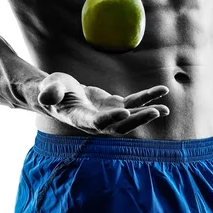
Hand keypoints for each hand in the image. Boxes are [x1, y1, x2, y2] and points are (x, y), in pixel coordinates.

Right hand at [37, 72, 169, 135]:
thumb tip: (47, 97)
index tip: (124, 111)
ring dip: (148, 113)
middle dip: (138, 120)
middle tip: (155, 113)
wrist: (59, 94)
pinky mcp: (115, 106)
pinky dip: (147, 98)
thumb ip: (50, 92)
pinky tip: (162, 92)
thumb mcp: (50, 87)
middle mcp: (97, 122)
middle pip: (120, 126)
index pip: (97, 122)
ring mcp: (108, 115)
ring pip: (131, 117)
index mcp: (81, 119)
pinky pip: (134, 103)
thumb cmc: (52, 89)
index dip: (110, 118)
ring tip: (165, 109)